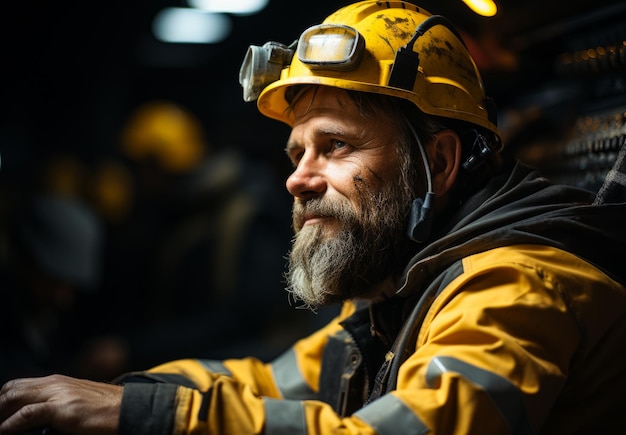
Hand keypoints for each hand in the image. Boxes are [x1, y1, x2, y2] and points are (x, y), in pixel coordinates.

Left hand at [0, 375, 122, 434]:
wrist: (128, 409)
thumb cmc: (106, 409)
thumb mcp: (78, 400)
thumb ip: (58, 402)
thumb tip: (38, 417)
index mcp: (57, 381)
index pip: (17, 386)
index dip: (2, 402)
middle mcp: (55, 383)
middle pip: (11, 390)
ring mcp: (59, 394)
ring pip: (13, 398)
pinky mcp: (64, 408)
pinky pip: (28, 414)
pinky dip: (10, 425)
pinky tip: (4, 433)